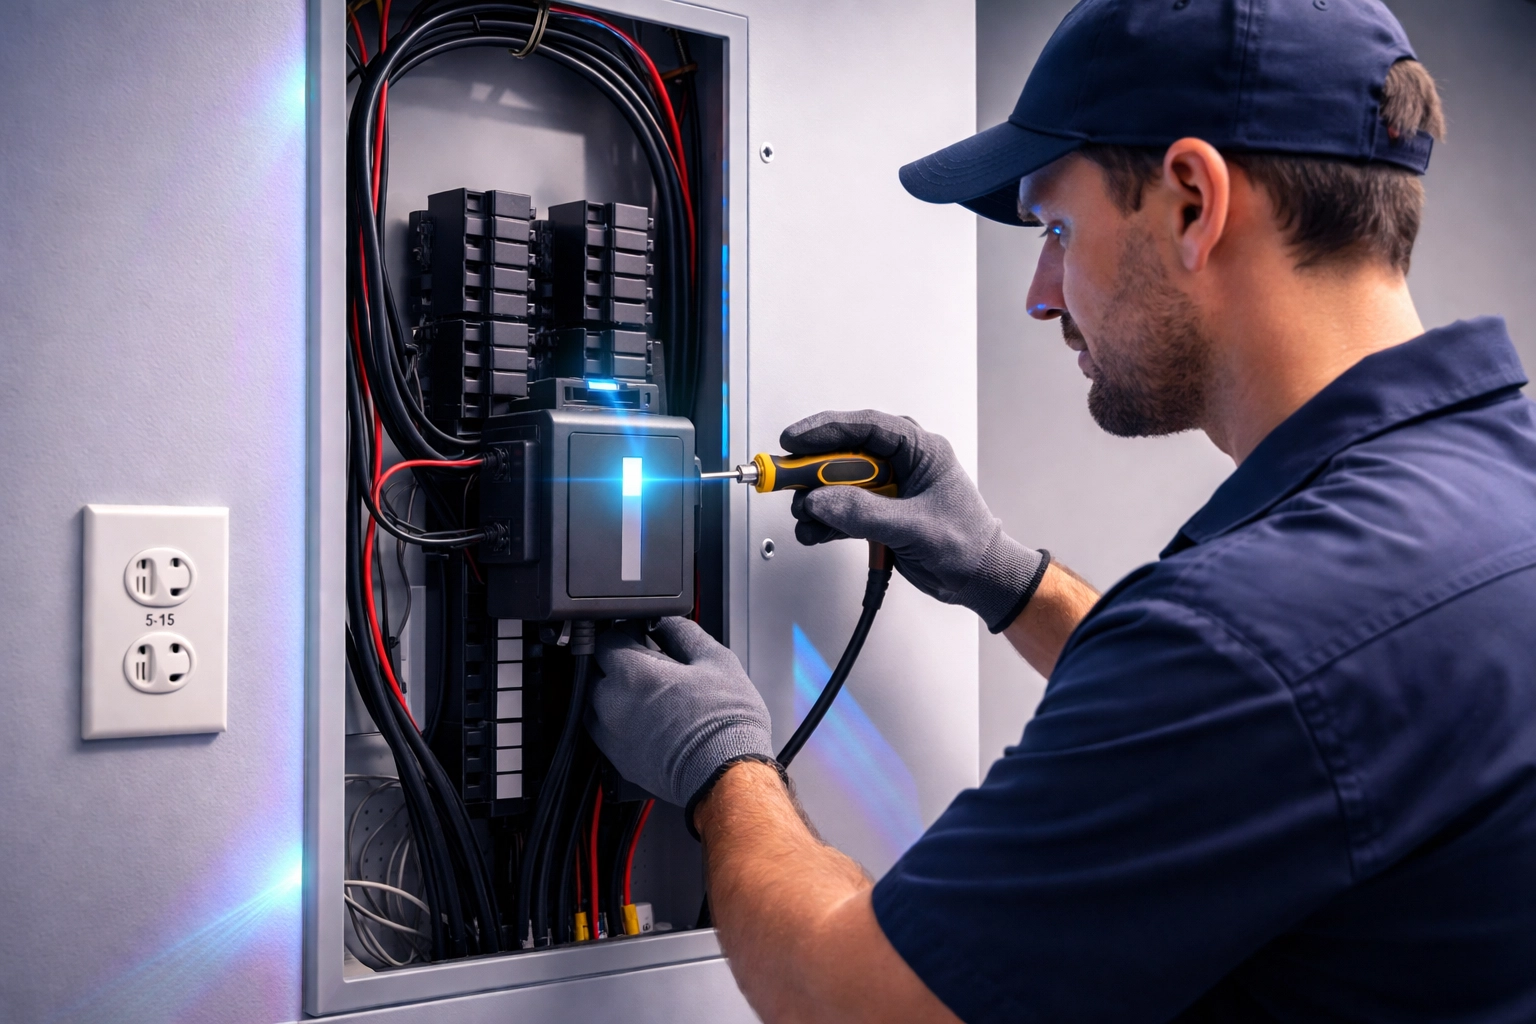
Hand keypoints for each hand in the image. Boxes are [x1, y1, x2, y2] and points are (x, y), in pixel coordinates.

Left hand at [589, 618, 773, 809]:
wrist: (726, 773)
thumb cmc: (725, 722)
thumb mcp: (715, 660)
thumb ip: (683, 632)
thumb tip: (667, 622)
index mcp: (632, 673)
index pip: (606, 639)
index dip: (626, 631)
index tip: (642, 635)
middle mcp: (611, 703)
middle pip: (596, 668)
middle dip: (618, 660)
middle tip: (649, 661)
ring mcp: (610, 735)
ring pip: (595, 701)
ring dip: (614, 691)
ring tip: (647, 691)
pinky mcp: (617, 759)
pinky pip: (604, 730)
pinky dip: (617, 720)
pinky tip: (646, 717)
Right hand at [782, 409, 1045, 632]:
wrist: (979, 579)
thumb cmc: (969, 544)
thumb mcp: (914, 526)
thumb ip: (864, 513)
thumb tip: (821, 501)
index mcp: (919, 450)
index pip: (866, 427)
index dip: (826, 429)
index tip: (794, 440)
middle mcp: (900, 464)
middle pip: (844, 455)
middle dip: (813, 471)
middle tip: (786, 481)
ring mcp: (886, 489)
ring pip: (837, 484)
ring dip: (816, 501)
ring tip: (807, 517)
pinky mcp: (877, 513)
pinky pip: (841, 510)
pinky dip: (824, 521)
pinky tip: (815, 531)